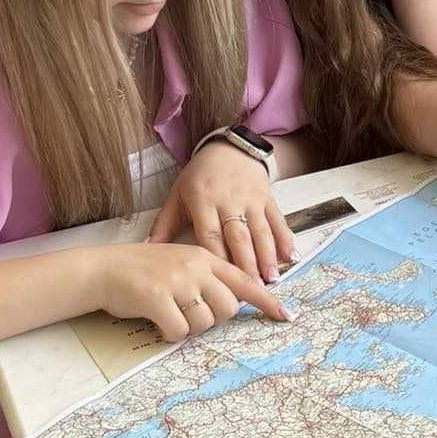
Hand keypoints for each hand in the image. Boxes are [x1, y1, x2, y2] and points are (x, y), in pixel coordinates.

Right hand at [93, 242, 287, 344]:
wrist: (102, 269)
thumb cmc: (141, 271)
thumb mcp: (179, 263)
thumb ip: (206, 278)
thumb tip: (230, 305)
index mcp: (204, 257)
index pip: (244, 281)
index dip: (266, 301)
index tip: (285, 316)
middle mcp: (195, 266)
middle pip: (228, 309)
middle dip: (213, 320)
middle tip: (190, 314)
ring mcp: (176, 281)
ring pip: (204, 322)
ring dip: (188, 327)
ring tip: (169, 313)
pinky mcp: (157, 297)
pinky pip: (179, 331)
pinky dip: (170, 334)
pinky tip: (157, 321)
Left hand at [147, 141, 294, 285]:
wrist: (229, 148)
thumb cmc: (199, 176)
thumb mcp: (178, 195)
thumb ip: (164, 223)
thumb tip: (147, 249)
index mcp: (203, 200)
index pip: (211, 234)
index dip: (218, 259)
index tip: (221, 284)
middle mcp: (228, 200)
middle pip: (239, 236)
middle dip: (246, 264)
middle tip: (251, 289)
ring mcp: (251, 198)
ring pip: (260, 231)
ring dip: (267, 256)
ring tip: (271, 279)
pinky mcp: (267, 198)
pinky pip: (277, 220)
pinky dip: (285, 239)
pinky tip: (290, 258)